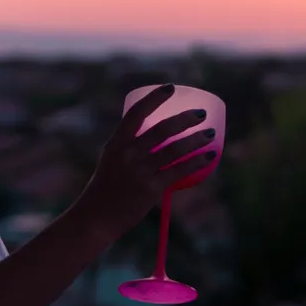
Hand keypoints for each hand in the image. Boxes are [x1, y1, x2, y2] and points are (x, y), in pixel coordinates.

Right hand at [81, 84, 215, 234]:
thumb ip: (131, 147)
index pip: (136, 112)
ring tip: (210, 133)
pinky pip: (179, 171)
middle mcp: (128, 153)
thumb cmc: (105, 188)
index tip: (170, 87)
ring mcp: (140, 171)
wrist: (94, 219)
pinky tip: (209, 156)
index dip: (154, 98)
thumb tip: (159, 137)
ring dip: (196, 139)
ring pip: (175, 149)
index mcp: (116, 142)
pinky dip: (197, 162)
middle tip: (201, 113)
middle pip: (162, 129)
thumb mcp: (111, 159)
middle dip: (185, 119)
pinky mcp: (151, 189)